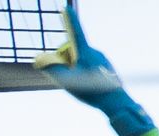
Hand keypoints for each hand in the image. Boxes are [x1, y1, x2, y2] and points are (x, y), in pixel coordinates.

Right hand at [32, 5, 155, 135]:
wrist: (117, 103)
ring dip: (76, 67)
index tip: (66, 7)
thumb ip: (52, 69)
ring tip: (82, 84)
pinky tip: (90, 86)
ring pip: (81, 59)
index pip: (75, 31)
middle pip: (73, 50)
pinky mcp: (106, 65)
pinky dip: (85, 72)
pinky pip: (90, 65)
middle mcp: (95, 51)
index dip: (70, 19)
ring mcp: (102, 58)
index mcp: (86, 51)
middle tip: (70, 77)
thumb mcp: (67, 81)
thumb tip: (41, 61)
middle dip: (66, 60)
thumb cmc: (92, 92)